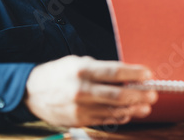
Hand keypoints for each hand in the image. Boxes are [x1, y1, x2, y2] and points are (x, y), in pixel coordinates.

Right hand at [23, 55, 157, 126]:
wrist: (30, 92)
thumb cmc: (56, 73)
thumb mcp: (76, 62)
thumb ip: (99, 69)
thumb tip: (124, 76)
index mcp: (81, 70)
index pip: (114, 72)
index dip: (134, 74)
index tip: (148, 74)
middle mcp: (81, 90)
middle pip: (118, 95)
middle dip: (139, 95)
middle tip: (153, 93)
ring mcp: (80, 108)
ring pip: (114, 111)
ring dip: (133, 109)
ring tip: (146, 106)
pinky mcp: (78, 121)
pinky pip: (104, 120)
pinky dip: (119, 117)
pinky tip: (128, 113)